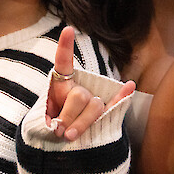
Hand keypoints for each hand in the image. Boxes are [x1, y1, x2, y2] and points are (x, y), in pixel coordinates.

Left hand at [45, 26, 134, 140]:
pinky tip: (130, 86)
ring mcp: (92, 101)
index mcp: (61, 84)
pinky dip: (122, 95)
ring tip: (68, 136)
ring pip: (94, 106)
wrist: (58, 144)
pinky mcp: (103, 113)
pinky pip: (115, 103)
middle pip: (80, 96)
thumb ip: (52, 122)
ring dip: (81, 123)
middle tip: (58, 130)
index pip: (64, 63)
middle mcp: (78, 89)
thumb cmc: (48, 130)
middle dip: (68, 115)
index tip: (68, 30)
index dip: (65, 46)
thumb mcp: (43, 123)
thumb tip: (60, 128)